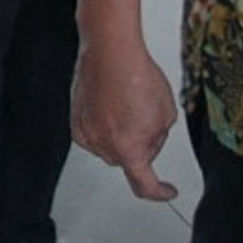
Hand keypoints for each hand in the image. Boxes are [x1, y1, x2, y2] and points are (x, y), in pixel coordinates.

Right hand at [72, 39, 179, 201]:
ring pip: (109, 148)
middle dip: (141, 148)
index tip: (166, 190)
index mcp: (129, 148)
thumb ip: (158, 138)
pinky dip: (103, 127)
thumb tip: (149, 142)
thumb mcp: (166, 114)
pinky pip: (93, 135)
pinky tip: (112, 106)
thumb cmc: (136, 74)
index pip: (144, 185)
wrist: (110, 50)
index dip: (159, 192)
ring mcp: (86, 132)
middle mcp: (103, 145)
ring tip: (128, 105)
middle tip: (148, 122)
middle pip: (127, 162)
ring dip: (121, 136)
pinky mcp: (75, 120)